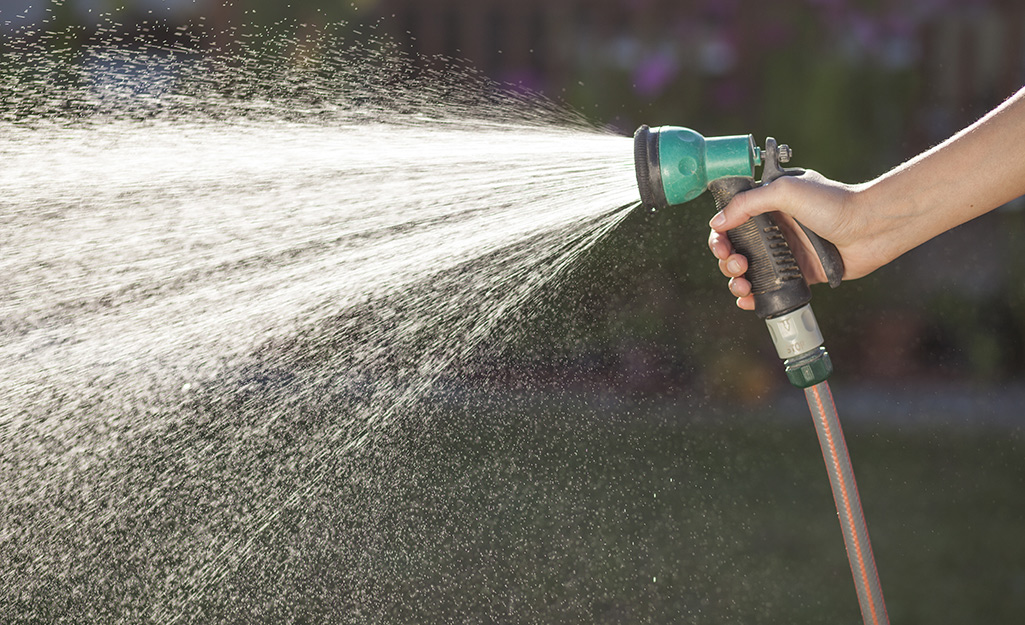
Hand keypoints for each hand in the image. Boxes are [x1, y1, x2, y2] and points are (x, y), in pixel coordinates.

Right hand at [706, 171, 873, 309]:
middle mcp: (774, 229)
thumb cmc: (834, 203)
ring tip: (743, 283)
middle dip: (727, 260)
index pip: (732, 220)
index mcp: (768, 206)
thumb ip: (748, 203)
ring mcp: (785, 253)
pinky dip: (753, 296)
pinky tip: (748, 299)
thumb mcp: (785, 191)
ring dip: (736, 280)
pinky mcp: (798, 274)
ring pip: (748, 271)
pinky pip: (768, 287)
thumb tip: (717, 223)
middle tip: (737, 264)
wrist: (870, 228)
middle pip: (735, 248)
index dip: (720, 234)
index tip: (721, 244)